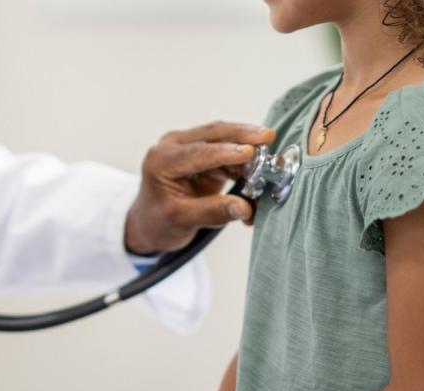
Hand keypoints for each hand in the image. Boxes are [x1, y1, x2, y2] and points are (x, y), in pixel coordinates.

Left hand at [125, 122, 275, 253]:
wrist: (151, 224)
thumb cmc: (158, 222)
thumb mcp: (181, 221)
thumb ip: (212, 213)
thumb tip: (245, 208)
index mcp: (161, 160)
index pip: (198, 152)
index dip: (226, 152)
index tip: (250, 152)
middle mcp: (174, 146)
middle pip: (214, 134)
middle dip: (243, 136)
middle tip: (269, 138)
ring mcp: (189, 146)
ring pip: (226, 140)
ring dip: (250, 150)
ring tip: (272, 163)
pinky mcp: (204, 153)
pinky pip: (230, 152)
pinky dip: (247, 162)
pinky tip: (262, 173)